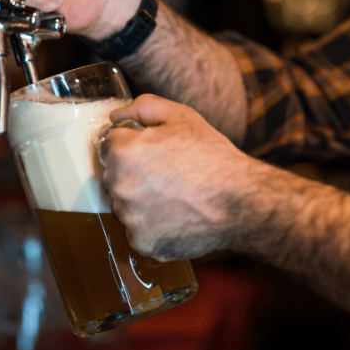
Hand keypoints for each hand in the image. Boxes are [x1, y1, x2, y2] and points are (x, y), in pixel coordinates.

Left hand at [99, 94, 252, 261]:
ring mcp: (130, 217)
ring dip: (140, 200)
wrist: (241, 203)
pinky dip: (152, 224)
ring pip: (124, 204)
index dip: (132, 145)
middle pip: (113, 176)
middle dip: (133, 172)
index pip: (109, 145)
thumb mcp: (182, 117)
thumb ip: (143, 107)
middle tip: (166, 173)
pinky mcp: (142, 242)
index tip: (152, 152)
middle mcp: (120, 186)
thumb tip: (116, 116)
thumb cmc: (212, 157)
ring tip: (174, 195)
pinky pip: (137, 229)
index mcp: (124, 152)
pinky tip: (175, 214)